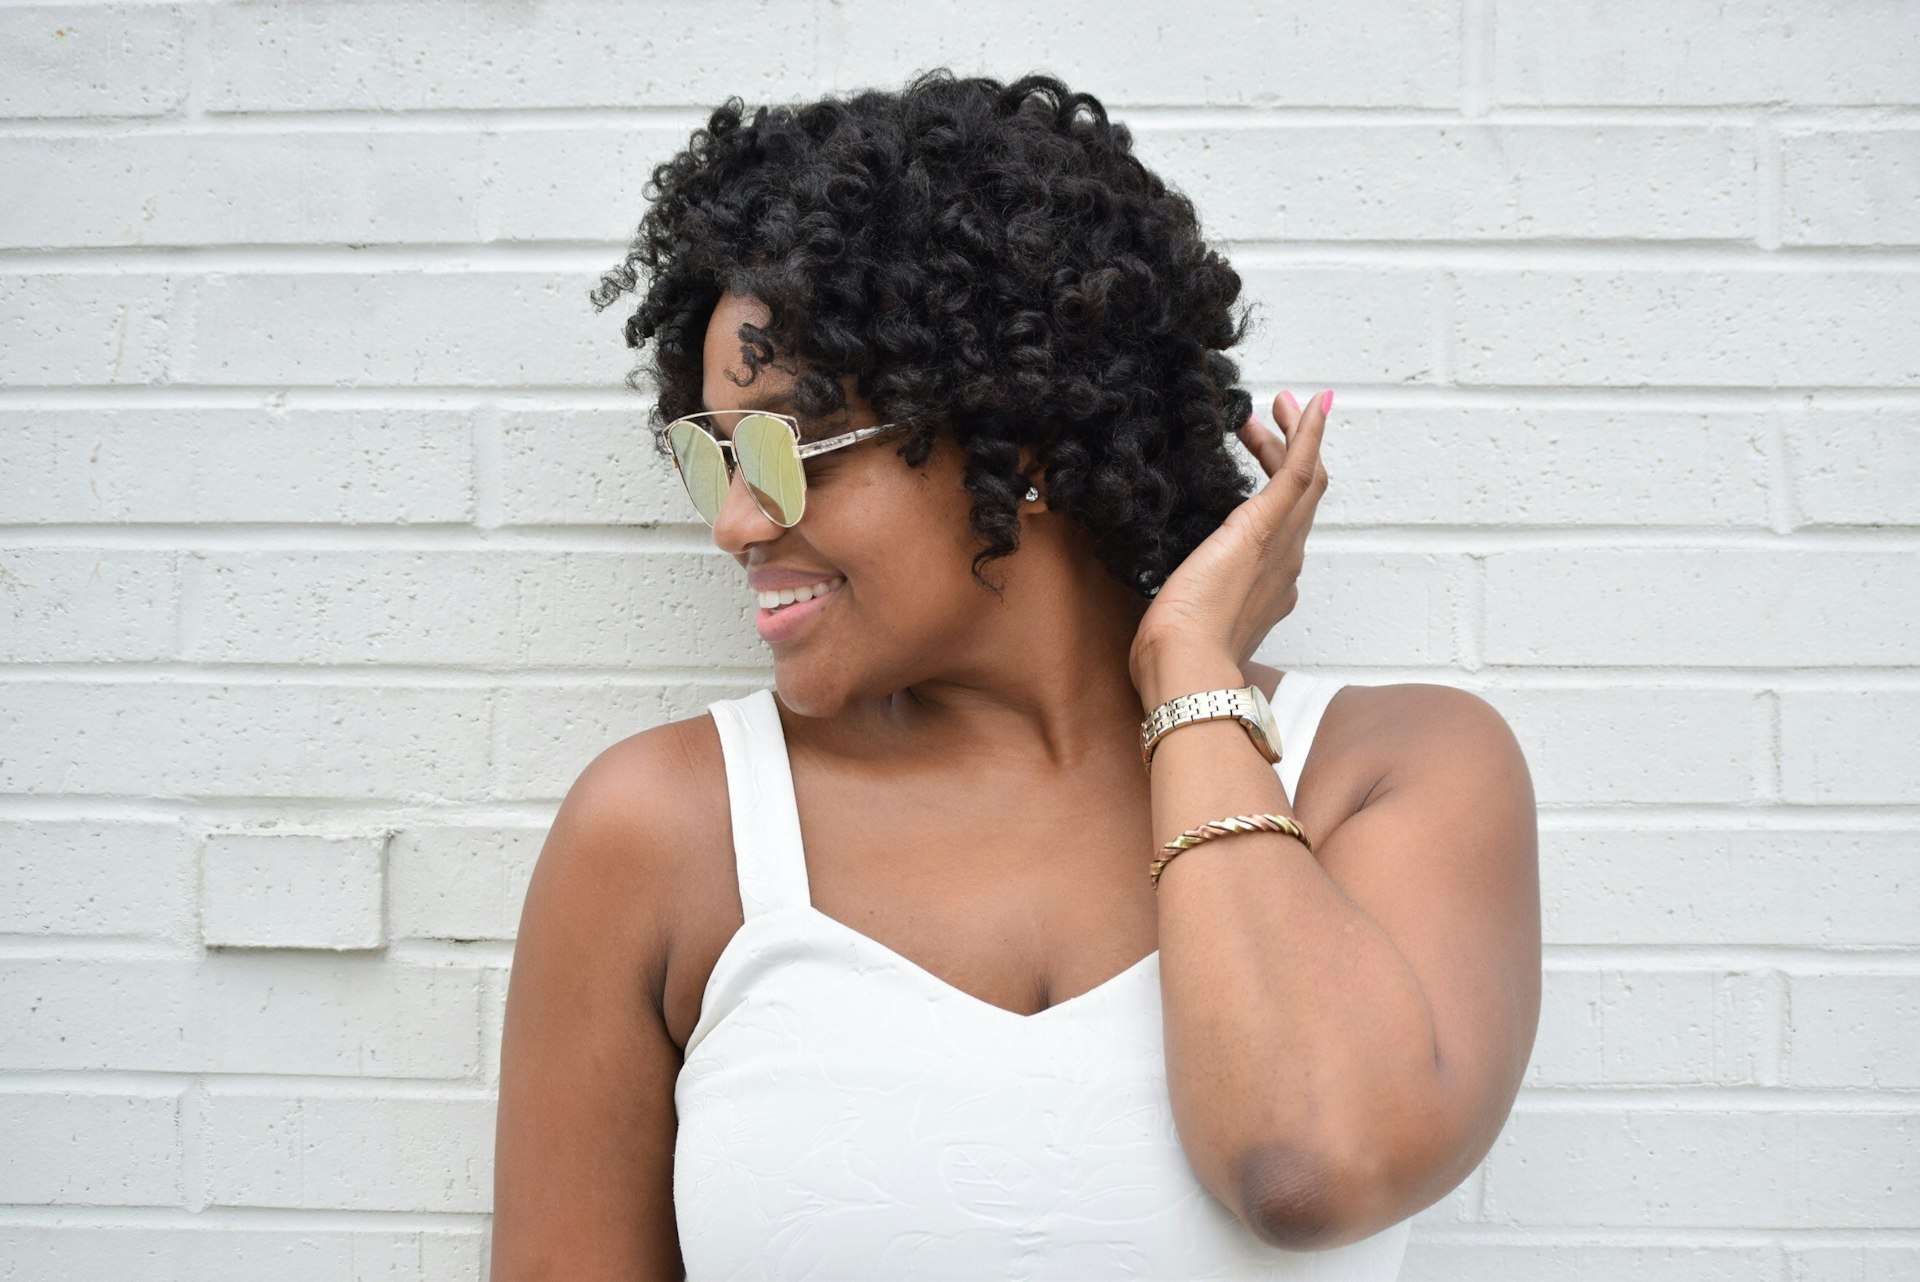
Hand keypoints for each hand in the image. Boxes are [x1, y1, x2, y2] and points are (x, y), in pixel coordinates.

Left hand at [1129, 389, 1331, 690]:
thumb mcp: (1190, 622)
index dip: (1279, 493)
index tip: (1261, 468)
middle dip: (1291, 454)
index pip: (1285, 528)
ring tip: (1279, 407)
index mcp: (1271, 587)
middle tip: (1276, 420)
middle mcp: (1286, 565)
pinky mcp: (1264, 527)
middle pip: (1303, 499)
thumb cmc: (1179, 654)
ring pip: (1304, 480)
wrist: (1186, 664)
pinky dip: (1307, 436)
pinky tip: (1308, 405)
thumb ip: (1194, 607)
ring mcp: (1281, 544)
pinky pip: (1298, 472)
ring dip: (1296, 438)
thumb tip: (1178, 609)